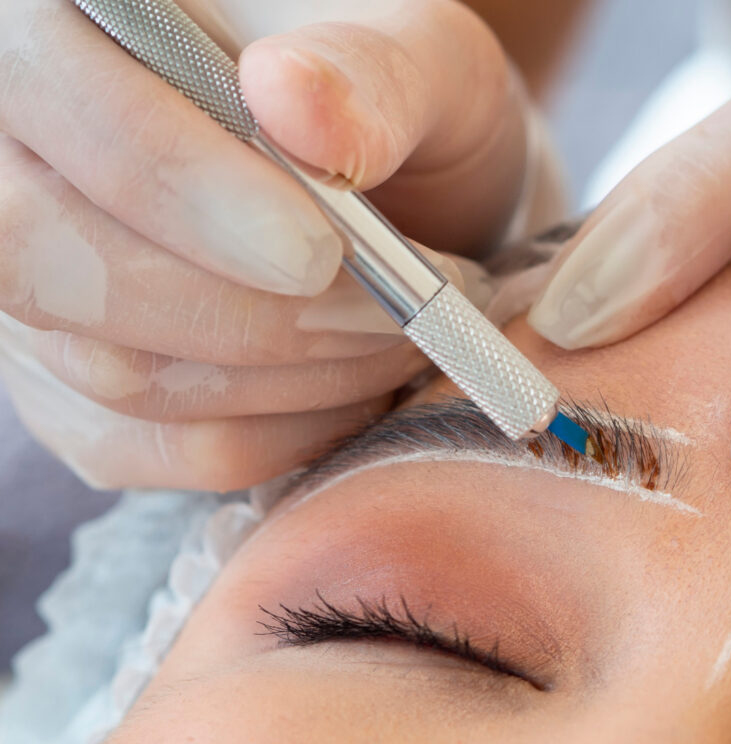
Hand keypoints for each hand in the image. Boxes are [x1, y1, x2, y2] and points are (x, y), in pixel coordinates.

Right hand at [0, 0, 552, 489]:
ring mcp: (40, 286)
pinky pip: (142, 445)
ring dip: (285, 381)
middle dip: (251, 314)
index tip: (317, 251)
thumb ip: (370, 72)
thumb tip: (293, 100)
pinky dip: (270, 438)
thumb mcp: (420, 58)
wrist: (404, 193)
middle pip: (50, 258)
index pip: (50, 90)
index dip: (172, 182)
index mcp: (69, 27)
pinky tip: (353, 392)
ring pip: (111, 370)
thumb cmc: (398, 110)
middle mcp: (20, 164)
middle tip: (392, 317)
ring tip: (399, 345)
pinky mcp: (77, 384)